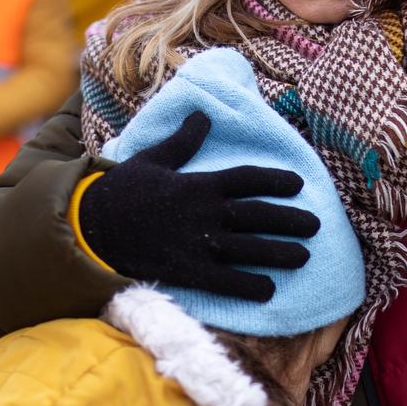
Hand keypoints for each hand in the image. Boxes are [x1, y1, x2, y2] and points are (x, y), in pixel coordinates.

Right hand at [78, 110, 318, 301]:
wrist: (91, 225)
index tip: (298, 184)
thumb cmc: (121, 190)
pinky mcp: (187, 271)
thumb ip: (183, 141)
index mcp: (199, 184)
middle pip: (258, 215)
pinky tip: (269, 289)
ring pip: (249, 248)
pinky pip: (225, 281)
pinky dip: (249, 285)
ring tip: (304, 256)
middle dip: (289, 219)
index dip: (276, 180)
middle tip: (315, 224)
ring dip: (279, 252)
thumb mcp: (153, 158)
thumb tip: (202, 116)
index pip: (248, 179)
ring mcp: (198, 244)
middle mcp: (205, 213)